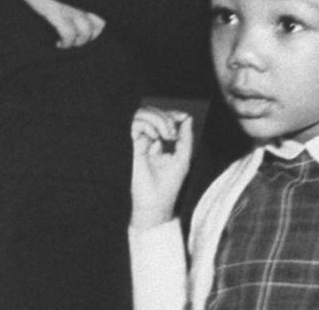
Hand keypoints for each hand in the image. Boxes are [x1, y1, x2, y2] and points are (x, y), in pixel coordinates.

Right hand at [18, 0, 105, 48]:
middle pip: (98, 25)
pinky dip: (66, 43)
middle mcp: (82, 0)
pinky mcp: (57, 13)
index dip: (96, 27)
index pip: (102, 14)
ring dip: (77, 42)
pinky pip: (69, 35)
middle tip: (77, 39)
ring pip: (85, 33)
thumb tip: (78, 8)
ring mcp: (71, 7)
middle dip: (89, 37)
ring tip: (67, 43)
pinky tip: (59, 43)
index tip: (88, 32)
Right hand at [130, 106, 192, 231]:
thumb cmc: (168, 186)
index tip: (183, 116)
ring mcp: (139, 142)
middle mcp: (147, 140)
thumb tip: (187, 118)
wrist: (154, 205)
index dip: (171, 113)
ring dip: (158, 119)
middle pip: (152, 112)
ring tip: (167, 134)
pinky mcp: (131, 146)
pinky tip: (156, 138)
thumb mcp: (183, 159)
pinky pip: (136, 123)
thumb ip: (186, 138)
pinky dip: (148, 125)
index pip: (162, 118)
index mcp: (159, 143)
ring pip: (142, 114)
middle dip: (166, 117)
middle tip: (173, 132)